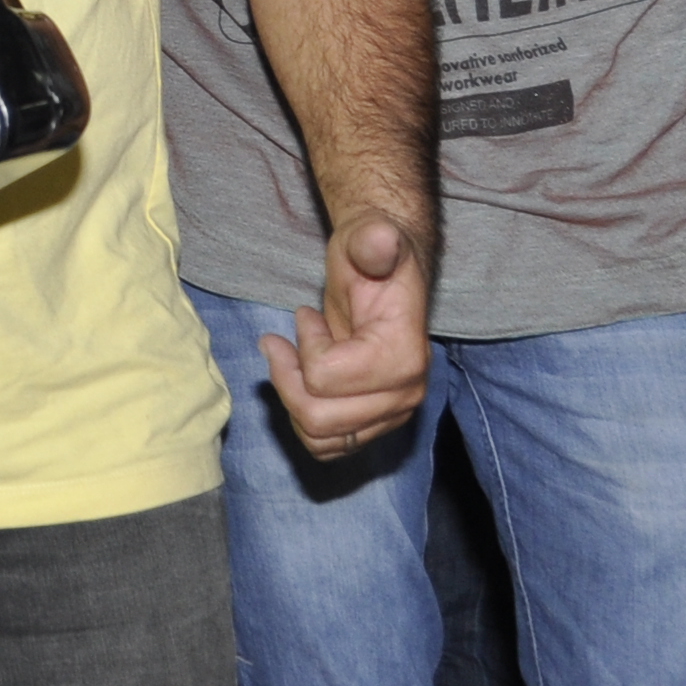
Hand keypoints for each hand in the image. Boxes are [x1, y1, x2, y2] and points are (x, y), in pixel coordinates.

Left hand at [264, 211, 432, 458]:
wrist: (382, 276)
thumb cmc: (370, 256)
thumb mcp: (367, 240)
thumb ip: (374, 243)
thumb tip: (379, 241)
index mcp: (405, 357)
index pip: (325, 378)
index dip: (305, 347)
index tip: (306, 316)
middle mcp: (405, 396)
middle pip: (319, 417)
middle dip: (287, 378)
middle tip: (279, 343)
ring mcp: (392, 415)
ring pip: (320, 438)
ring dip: (292, 399)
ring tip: (288, 360)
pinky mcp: (375, 424)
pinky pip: (328, 446)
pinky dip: (302, 419)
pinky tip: (298, 382)